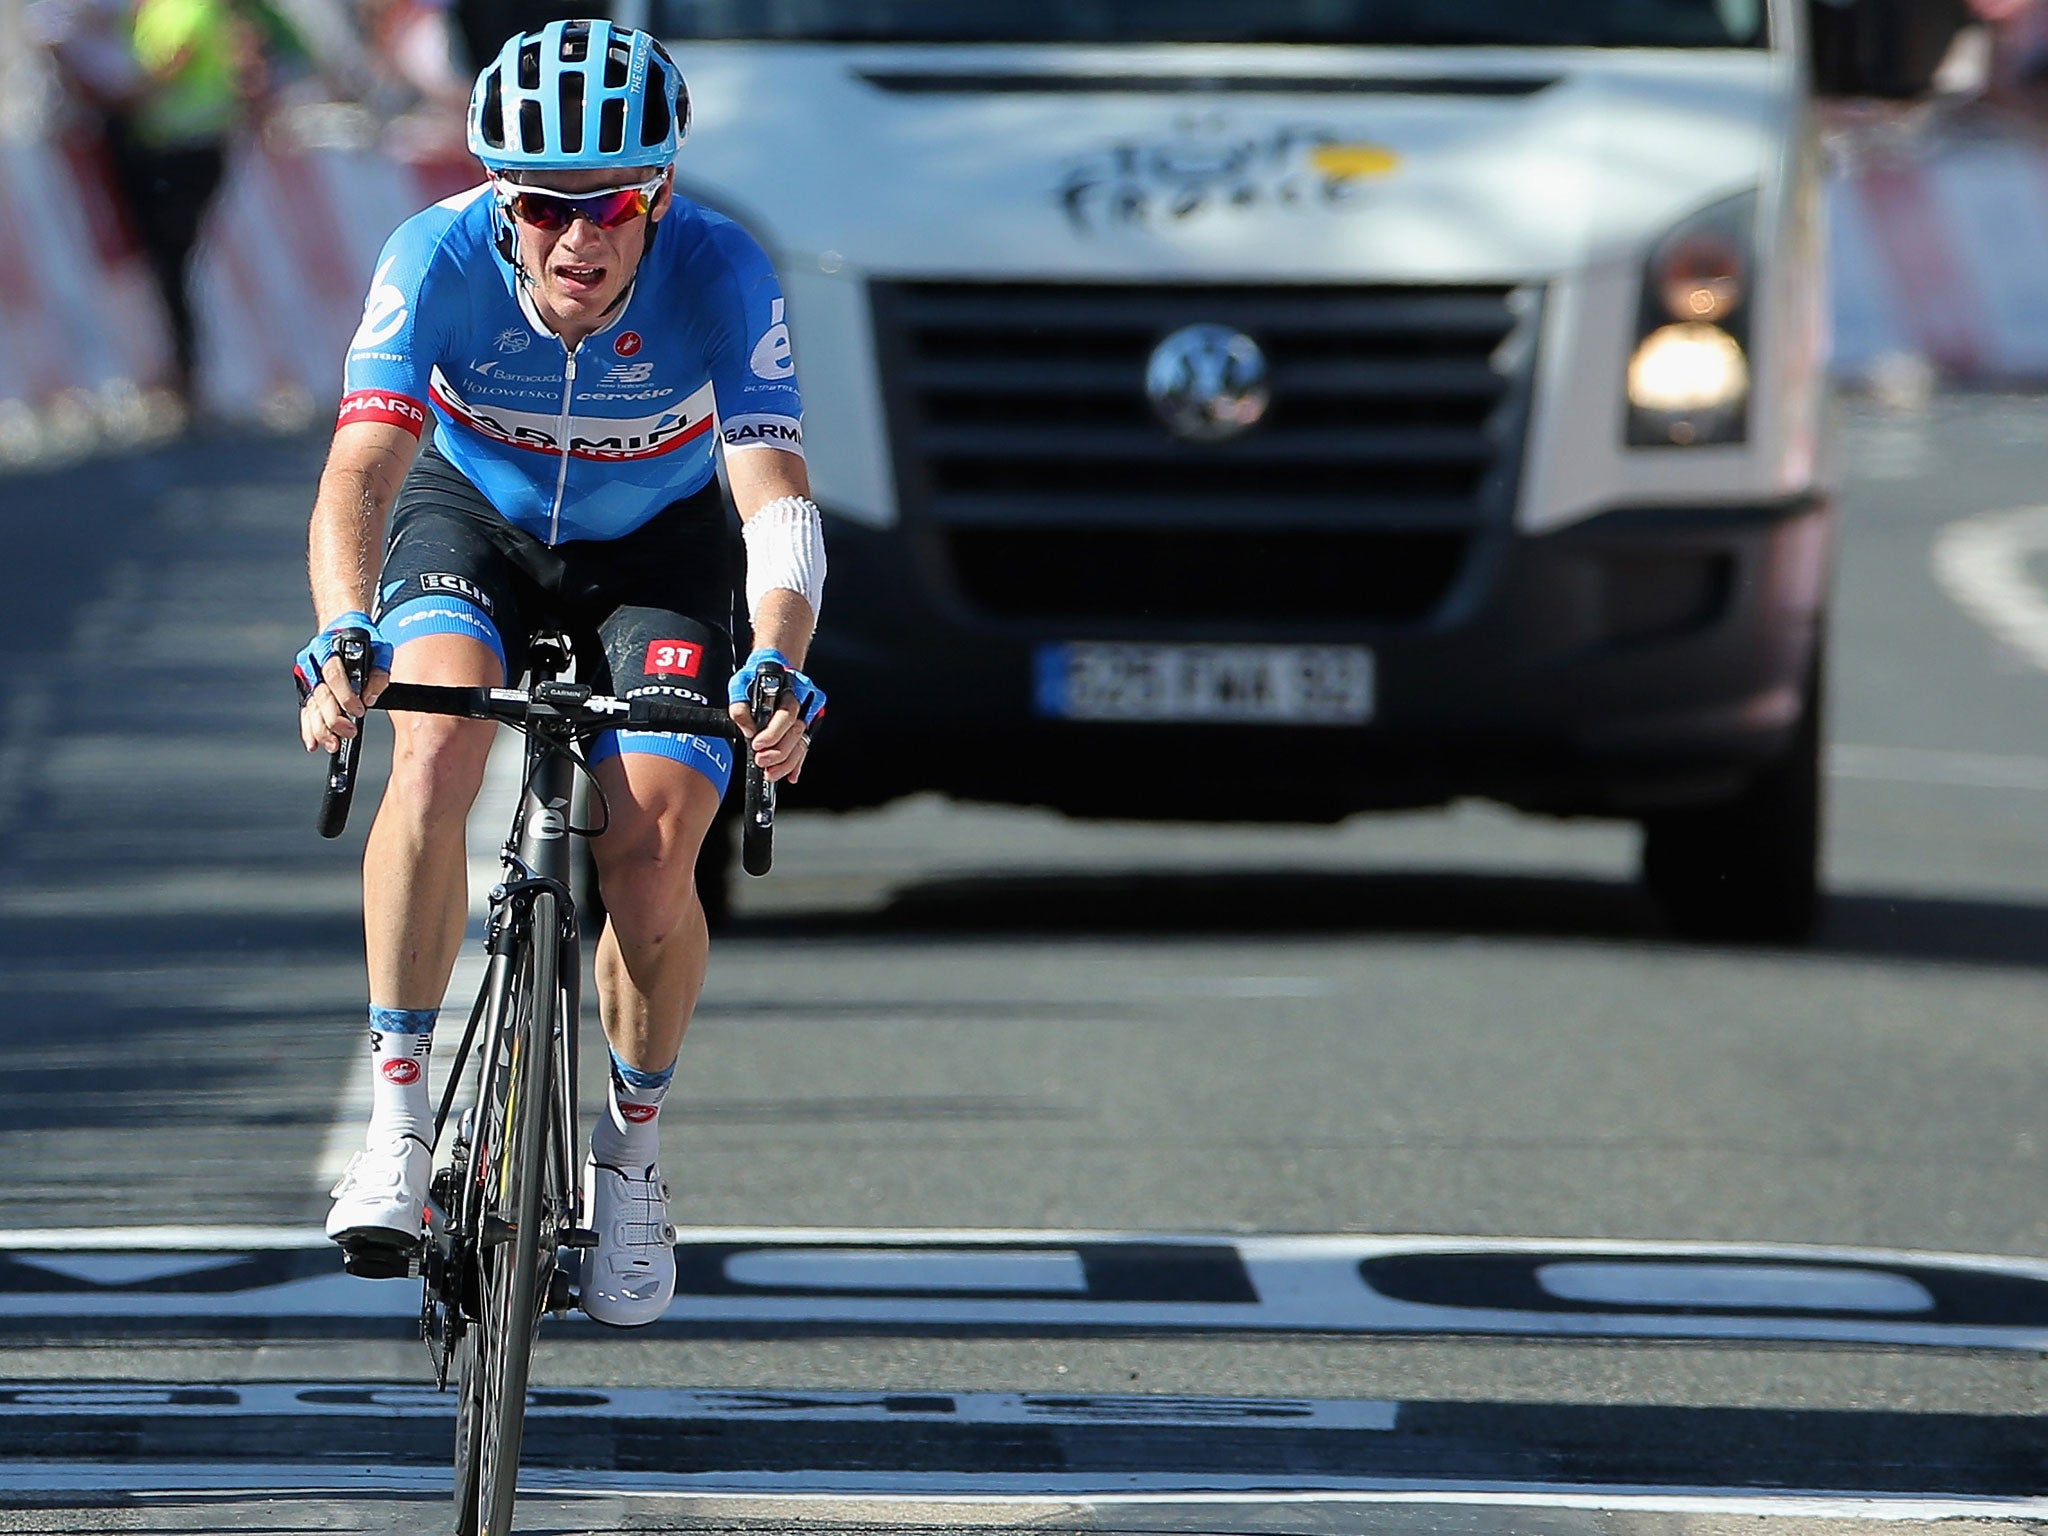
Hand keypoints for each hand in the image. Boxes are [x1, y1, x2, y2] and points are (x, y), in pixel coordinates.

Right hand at [296, 613, 392, 753]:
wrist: (342, 630)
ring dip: (320, 728)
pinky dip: (309, 729)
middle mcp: (313, 663)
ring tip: (332, 744)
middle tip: (349, 732)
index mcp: (331, 649)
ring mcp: (306, 676)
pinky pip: (305, 711)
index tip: (359, 711)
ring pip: (311, 706)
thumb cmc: (364, 643)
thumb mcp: (379, 650)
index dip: (345, 695)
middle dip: (334, 717)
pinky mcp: (304, 688)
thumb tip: (369, 698)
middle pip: (321, 694)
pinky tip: (314, 744)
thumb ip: (379, 671)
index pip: (334, 675)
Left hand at [727, 648, 823, 784]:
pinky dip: (797, 763)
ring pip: (802, 742)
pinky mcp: (807, 725)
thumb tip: (749, 731)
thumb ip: (741, 707)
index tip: (757, 744)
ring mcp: (808, 713)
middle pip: (795, 731)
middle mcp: (803, 700)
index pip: (785, 715)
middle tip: (762, 761)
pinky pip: (804, 747)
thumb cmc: (757, 675)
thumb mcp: (740, 684)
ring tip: (770, 772)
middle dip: (778, 751)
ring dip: (786, 762)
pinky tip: (791, 775)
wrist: (773, 666)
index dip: (772, 733)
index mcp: (788, 689)